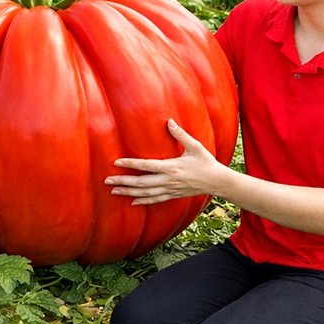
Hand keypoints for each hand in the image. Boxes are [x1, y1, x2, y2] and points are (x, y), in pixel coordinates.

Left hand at [105, 119, 227, 205]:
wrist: (217, 181)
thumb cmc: (206, 162)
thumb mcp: (195, 146)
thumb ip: (181, 134)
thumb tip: (169, 121)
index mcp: (172, 167)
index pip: (146, 165)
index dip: (130, 164)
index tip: (116, 162)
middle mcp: (169, 180)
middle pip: (141, 182)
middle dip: (123, 181)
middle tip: (107, 180)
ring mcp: (170, 190)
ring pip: (145, 193)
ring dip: (128, 192)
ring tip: (114, 191)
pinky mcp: (173, 195)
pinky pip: (155, 200)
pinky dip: (142, 201)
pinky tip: (131, 202)